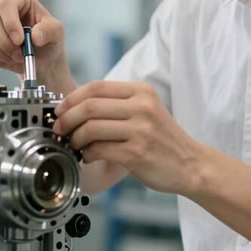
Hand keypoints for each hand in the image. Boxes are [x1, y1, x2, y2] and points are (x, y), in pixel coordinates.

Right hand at [0, 0, 68, 83]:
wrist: (41, 56)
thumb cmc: (48, 38)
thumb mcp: (57, 32)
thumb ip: (49, 30)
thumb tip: (35, 36)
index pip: (6, 4)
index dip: (10, 23)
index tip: (20, 40)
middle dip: (5, 41)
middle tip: (20, 54)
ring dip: (2, 52)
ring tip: (19, 57)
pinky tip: (10, 58)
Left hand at [52, 80, 203, 193]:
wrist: (191, 164)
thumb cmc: (163, 139)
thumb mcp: (146, 110)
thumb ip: (117, 104)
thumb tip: (74, 106)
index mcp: (142, 92)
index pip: (96, 87)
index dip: (71, 98)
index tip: (60, 110)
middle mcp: (142, 107)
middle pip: (89, 106)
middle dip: (67, 119)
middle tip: (60, 129)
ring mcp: (140, 130)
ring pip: (91, 128)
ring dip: (76, 139)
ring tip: (76, 145)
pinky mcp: (137, 153)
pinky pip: (99, 150)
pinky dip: (88, 154)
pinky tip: (90, 156)